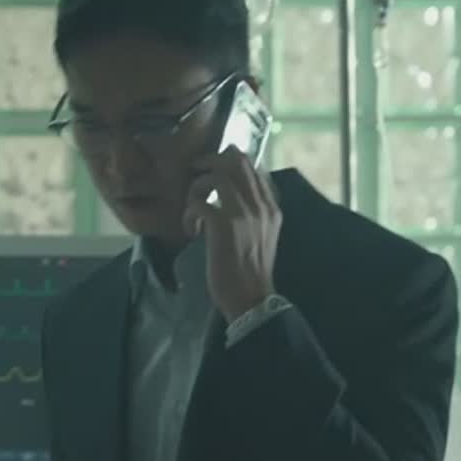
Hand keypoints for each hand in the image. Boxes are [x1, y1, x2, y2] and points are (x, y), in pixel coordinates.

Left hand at [183, 146, 281, 321]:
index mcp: (271, 207)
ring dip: (197, 187)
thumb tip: (231, 196)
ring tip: (193, 209)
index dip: (229, 161)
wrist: (251, 299)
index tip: (213, 171)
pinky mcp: (223, 225)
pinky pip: (199, 202)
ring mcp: (243, 213)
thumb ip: (253, 214)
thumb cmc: (252, 272)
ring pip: (216, 175)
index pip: (253, 166)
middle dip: (210, 162)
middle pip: (236, 161)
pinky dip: (189, 213)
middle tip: (195, 173)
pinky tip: (191, 230)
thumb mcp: (262, 236)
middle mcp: (260, 205)